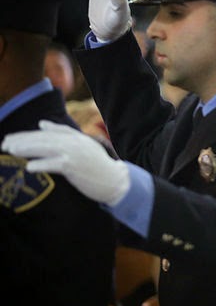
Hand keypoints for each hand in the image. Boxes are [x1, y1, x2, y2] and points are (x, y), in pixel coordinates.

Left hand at [1, 120, 129, 205]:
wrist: (115, 181)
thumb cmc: (97, 165)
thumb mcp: (83, 144)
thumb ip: (63, 133)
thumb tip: (41, 124)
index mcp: (74, 137)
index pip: (46, 133)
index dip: (26, 135)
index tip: (10, 138)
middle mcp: (74, 143)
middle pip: (43, 139)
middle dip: (22, 141)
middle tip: (4, 144)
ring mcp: (75, 154)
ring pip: (46, 148)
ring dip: (27, 149)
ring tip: (11, 150)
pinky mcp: (75, 167)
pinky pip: (55, 164)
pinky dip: (42, 164)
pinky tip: (29, 167)